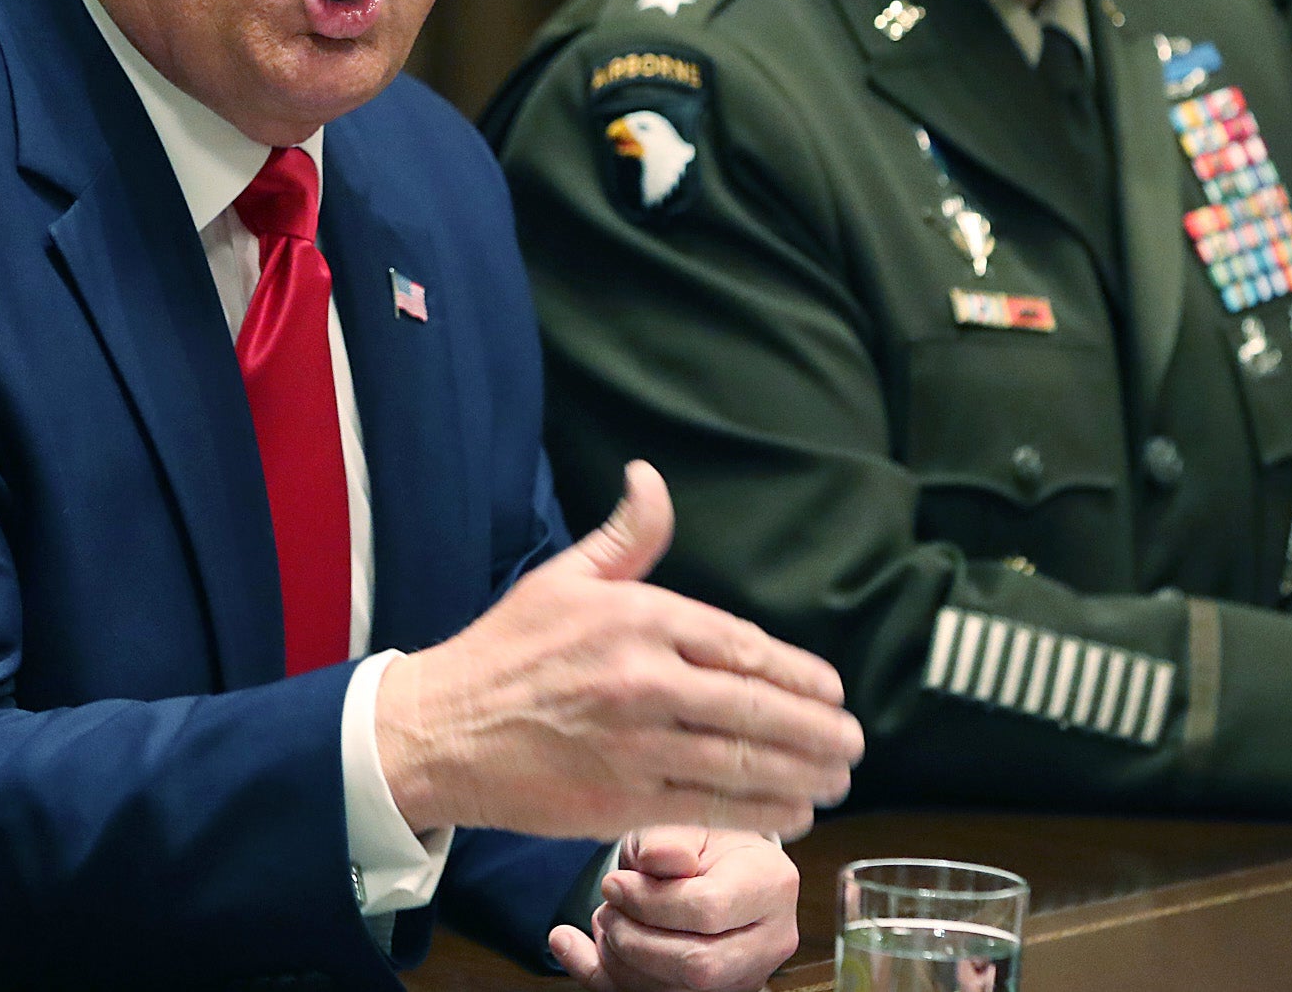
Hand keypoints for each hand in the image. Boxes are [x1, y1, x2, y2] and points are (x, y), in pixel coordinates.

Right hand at [376, 461, 862, 839]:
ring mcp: (635, 744)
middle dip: (818, 732)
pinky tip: (790, 813)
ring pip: (742, 763)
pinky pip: (709, 808)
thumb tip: (651, 478)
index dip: (798, 675)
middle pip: (757, 709)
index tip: (832, 692)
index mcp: (638, 618)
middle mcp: (644, 679)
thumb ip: (627, 536)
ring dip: (802, 775)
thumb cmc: (505, 650)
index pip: (743, 647)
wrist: (439, 729)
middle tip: (852, 745)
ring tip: (835, 781)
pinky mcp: (620, 799)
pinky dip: (759, 813)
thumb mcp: (565, 577)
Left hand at [548, 827, 797, 991]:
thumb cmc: (698, 840)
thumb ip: (667, 840)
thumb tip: (657, 856)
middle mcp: (770, 940)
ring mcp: (746, 976)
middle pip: (698, 965)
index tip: (613, 883)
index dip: (650, 902)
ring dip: (623, 962)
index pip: (709, 909)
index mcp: (771, 883)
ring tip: (605, 920)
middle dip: (636, 941)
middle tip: (606, 909)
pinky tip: (571, 946)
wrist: (715, 864)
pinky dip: (605, 977)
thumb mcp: (680, 824)